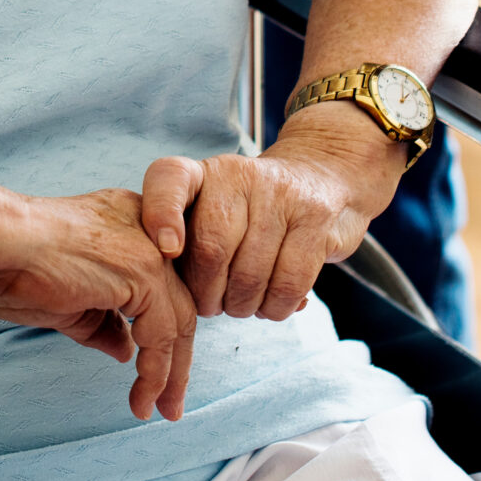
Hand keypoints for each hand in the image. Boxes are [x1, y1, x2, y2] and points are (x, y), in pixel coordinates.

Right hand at [0, 182, 201, 422]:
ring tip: (158, 410)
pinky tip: (141, 398)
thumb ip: (101, 321)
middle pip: (178, 304)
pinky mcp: (143, 270)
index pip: (161, 287)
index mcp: (127, 225)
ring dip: (169, 375)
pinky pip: (161, 335)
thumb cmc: (7, 264)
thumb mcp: (64, 300)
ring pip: (178, 322)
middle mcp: (146, 228)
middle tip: (169, 405)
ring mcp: (148, 247)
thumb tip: (127, 351)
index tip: (156, 375)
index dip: (161, 334)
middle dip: (176, 360)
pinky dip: (154, 373)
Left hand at [138, 111, 403, 322]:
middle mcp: (239, 175)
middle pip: (210, 248)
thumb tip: (173, 294)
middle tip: (212, 305)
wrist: (319, 178)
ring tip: (242, 305)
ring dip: (242, 306)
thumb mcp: (212, 211)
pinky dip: (274, 308)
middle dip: (207, 295)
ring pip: (250, 273)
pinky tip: (271, 305)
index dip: (162, 215)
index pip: (169, 179)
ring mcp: (280, 194)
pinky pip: (288, 283)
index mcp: (202, 173)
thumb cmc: (251, 213)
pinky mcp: (315, 218)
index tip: (167, 251)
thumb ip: (186, 242)